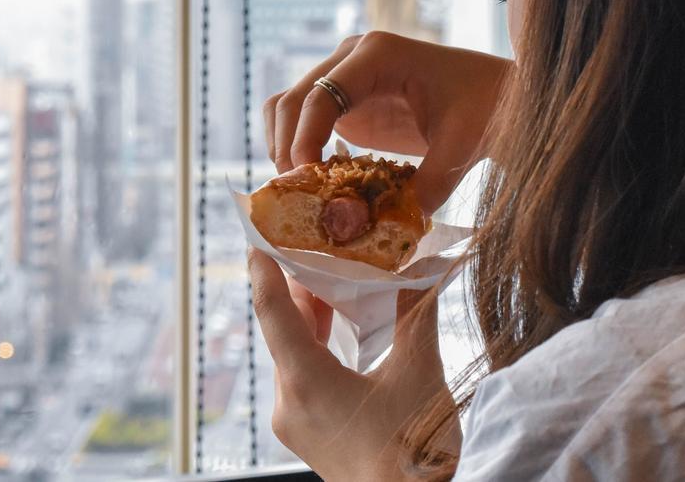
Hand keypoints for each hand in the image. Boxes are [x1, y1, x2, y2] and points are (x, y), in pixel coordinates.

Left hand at [248, 248, 456, 479]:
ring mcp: (297, 422)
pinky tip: (344, 326)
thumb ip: (417, 312)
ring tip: (337, 276)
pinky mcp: (311, 434)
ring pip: (293, 351)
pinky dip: (319, 343)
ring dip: (313, 315)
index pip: (272, 309)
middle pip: (284, 327)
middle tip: (319, 241)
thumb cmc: (414, 452)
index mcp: (306, 382)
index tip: (259, 231)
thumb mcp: (419, 372)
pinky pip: (303, 375)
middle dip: (301, 284)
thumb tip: (425, 264)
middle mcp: (289, 403)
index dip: (265, 266)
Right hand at [263, 31, 511, 212]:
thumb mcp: (461, 147)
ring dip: (283, 147)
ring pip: (288, 106)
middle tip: (297, 196)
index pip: (322, 95)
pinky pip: (306, 120)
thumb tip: (392, 231)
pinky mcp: (348, 101)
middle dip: (285, 147)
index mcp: (379, 54)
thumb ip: (428, 186)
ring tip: (301, 192)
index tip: (306, 180)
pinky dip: (298, 148)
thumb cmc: (487, 109)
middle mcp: (353, 57)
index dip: (304, 137)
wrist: (501, 95)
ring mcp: (346, 76)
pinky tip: (315, 184)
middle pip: (292, 99)